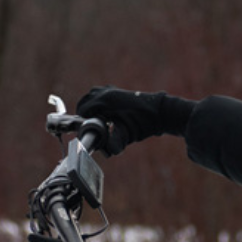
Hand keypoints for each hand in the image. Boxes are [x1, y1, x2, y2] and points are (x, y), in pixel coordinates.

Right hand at [74, 87, 194, 156]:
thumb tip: (107, 151)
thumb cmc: (144, 123)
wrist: (160, 112)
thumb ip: (115, 143)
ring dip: (90, 106)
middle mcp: (106, 93)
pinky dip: (98, 102)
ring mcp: (112, 90)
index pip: (83, 109)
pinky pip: (101, 94)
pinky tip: (105, 113)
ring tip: (95, 119)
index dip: (82, 120)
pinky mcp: (118, 92)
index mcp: (105, 101)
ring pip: (92, 95)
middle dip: (84, 112)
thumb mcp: (127, 135)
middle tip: (88, 125)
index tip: (84, 129)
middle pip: (85, 101)